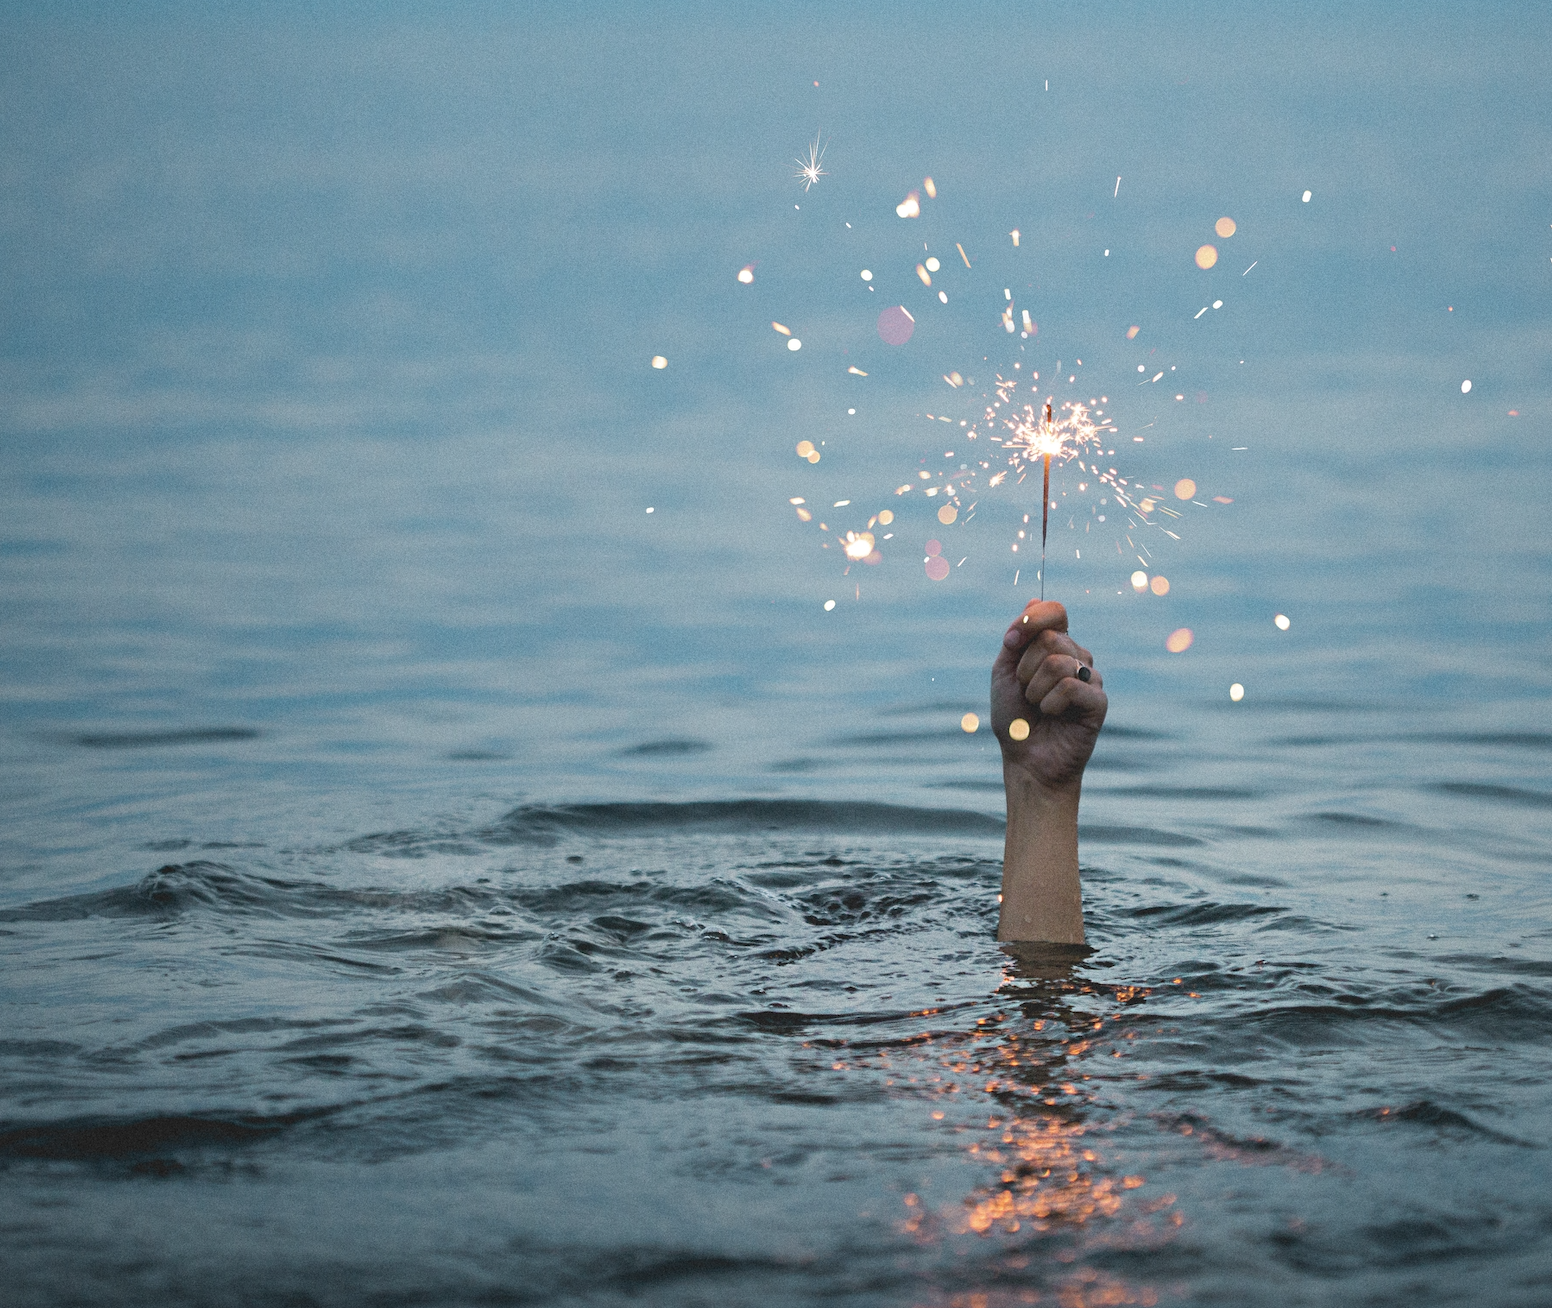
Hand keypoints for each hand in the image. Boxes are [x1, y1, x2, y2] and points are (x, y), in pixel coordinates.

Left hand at [990, 599, 1106, 792]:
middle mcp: (1077, 657)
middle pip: (1049, 638)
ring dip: (1034, 689)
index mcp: (1056, 646)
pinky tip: (1052, 715)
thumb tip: (1035, 599)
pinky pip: (1070, 686)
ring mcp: (1091, 678)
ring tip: (1038, 706)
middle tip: (1025, 690)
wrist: (1025, 759)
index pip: (1055, 610)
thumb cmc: (1015, 718)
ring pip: (1058, 662)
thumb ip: (1018, 637)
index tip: (1010, 642)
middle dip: (1024, 668)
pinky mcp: (1099, 702)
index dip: (1031, 620)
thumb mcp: (1005, 672)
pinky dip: (1050, 703)